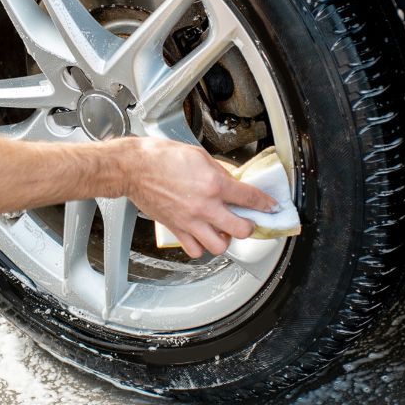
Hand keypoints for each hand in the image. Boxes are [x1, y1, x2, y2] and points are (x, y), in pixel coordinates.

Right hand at [125, 138, 277, 258]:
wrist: (134, 167)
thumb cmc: (160, 157)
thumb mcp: (198, 155)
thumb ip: (219, 170)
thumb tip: (232, 179)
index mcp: (213, 184)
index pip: (250, 198)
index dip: (266, 204)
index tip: (270, 207)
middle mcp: (204, 206)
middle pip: (241, 229)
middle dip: (249, 227)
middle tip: (247, 221)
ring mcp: (190, 220)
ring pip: (219, 246)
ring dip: (226, 240)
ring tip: (224, 231)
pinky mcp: (175, 228)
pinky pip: (194, 249)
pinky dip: (201, 246)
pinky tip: (202, 236)